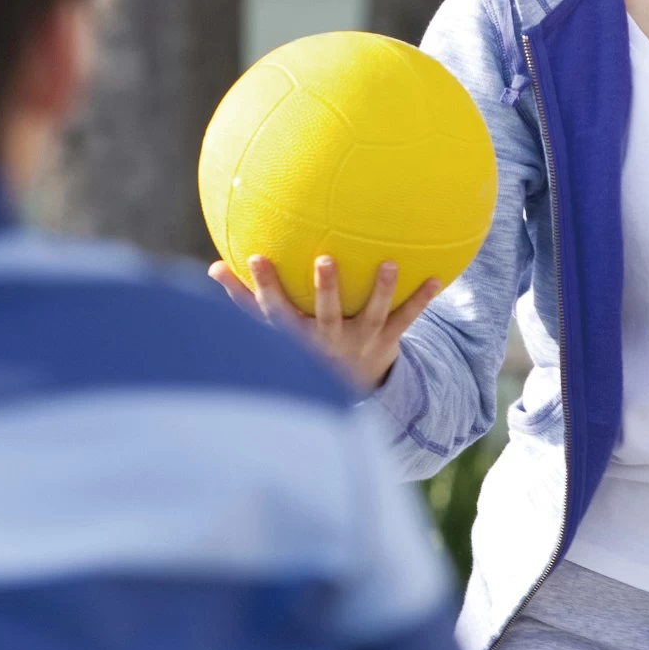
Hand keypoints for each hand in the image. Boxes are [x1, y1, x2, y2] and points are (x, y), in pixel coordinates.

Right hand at [208, 253, 442, 392]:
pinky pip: (407, 318)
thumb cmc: (300, 348)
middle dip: (326, 290)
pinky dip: (421, 299)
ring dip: (381, 290)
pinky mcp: (387, 340)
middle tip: (325, 260)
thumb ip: (244, 301)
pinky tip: (437, 276)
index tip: (255, 258)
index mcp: (298, 338)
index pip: (275, 312)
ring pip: (373, 315)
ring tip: (389, 263)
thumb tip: (212, 269)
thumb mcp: (271, 331)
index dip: (263, 288)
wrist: (345, 391)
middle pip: (326, 315)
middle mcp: (329, 341)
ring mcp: (361, 341)